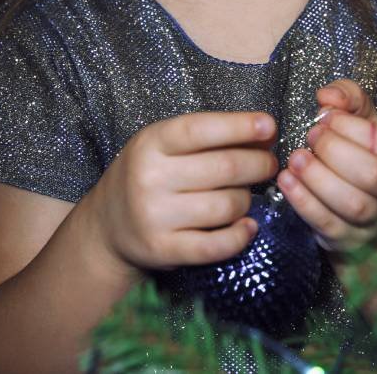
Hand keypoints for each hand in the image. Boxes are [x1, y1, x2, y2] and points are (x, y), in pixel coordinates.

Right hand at [85, 111, 279, 272]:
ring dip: (246, 200)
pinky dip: (240, 236)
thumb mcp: (164, 145)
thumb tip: (265, 133)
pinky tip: (248, 227)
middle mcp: (150, 177)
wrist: (107, 225)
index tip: (269, 126)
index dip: (240, 127)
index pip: (201, 130)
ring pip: (227, 206)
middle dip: (259, 165)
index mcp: (151, 143)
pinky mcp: (163, 249)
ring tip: (243, 196)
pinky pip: (216, 245)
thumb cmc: (147, 175)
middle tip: (268, 165)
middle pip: (225, 168)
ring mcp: (156, 216)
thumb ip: (207, 137)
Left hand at [277, 78, 376, 251]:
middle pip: (373, 175)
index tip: (325, 117)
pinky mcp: (348, 239)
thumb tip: (328, 96)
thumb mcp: (360, 119)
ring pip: (353, 204)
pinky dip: (304, 201)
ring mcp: (374, 219)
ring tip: (295, 159)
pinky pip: (327, 224)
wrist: (365, 204)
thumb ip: (348, 98)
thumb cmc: (359, 152)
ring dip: (319, 179)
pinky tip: (287, 180)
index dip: (352, 128)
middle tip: (310, 137)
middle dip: (335, 152)